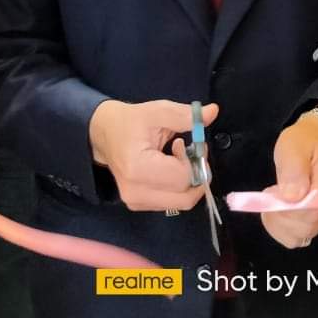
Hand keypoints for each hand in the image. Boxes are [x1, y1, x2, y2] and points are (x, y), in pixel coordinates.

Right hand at [89, 99, 218, 210]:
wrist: (103, 134)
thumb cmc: (131, 121)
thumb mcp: (158, 111)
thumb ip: (186, 115)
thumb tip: (213, 111)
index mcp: (138, 169)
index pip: (183, 178)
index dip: (196, 162)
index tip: (190, 144)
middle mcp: (136, 192)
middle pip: (185, 198)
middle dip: (197, 175)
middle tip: (193, 153)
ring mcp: (136, 202)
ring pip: (181, 202)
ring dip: (189, 181)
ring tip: (179, 158)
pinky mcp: (138, 205)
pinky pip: (171, 202)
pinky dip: (178, 187)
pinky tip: (170, 168)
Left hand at [260, 109, 317, 248]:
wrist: (311, 144)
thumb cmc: (302, 143)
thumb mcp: (293, 146)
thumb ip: (294, 169)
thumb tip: (292, 197)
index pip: (313, 211)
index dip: (289, 209)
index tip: (273, 192)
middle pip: (306, 227)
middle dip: (280, 214)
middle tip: (271, 192)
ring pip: (299, 236)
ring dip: (277, 222)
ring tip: (273, 199)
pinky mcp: (314, 225)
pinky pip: (294, 238)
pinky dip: (278, 228)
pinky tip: (275, 211)